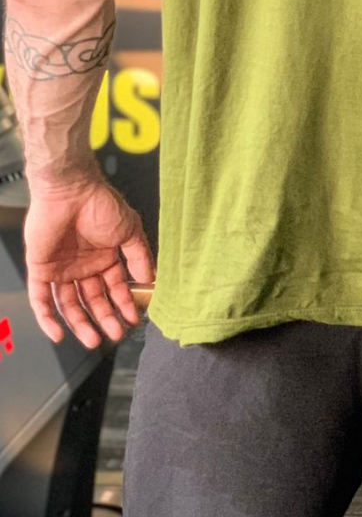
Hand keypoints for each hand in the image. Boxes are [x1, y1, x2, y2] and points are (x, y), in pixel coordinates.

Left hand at [23, 174, 155, 349]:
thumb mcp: (130, 231)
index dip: (123, 304)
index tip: (133, 319)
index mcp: (104, 256)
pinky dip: (48, 318)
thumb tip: (151, 280)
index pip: (114, 287)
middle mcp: (83, 265)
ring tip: (93, 339)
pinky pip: (41, 298)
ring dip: (81, 323)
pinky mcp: (41, 269)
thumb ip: (140, 256)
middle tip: (115, 334)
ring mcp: (61, 268)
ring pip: (69, 304)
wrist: (71, 191)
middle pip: (93, 300)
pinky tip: (58, 333)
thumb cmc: (101, 205)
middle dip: (105, 318)